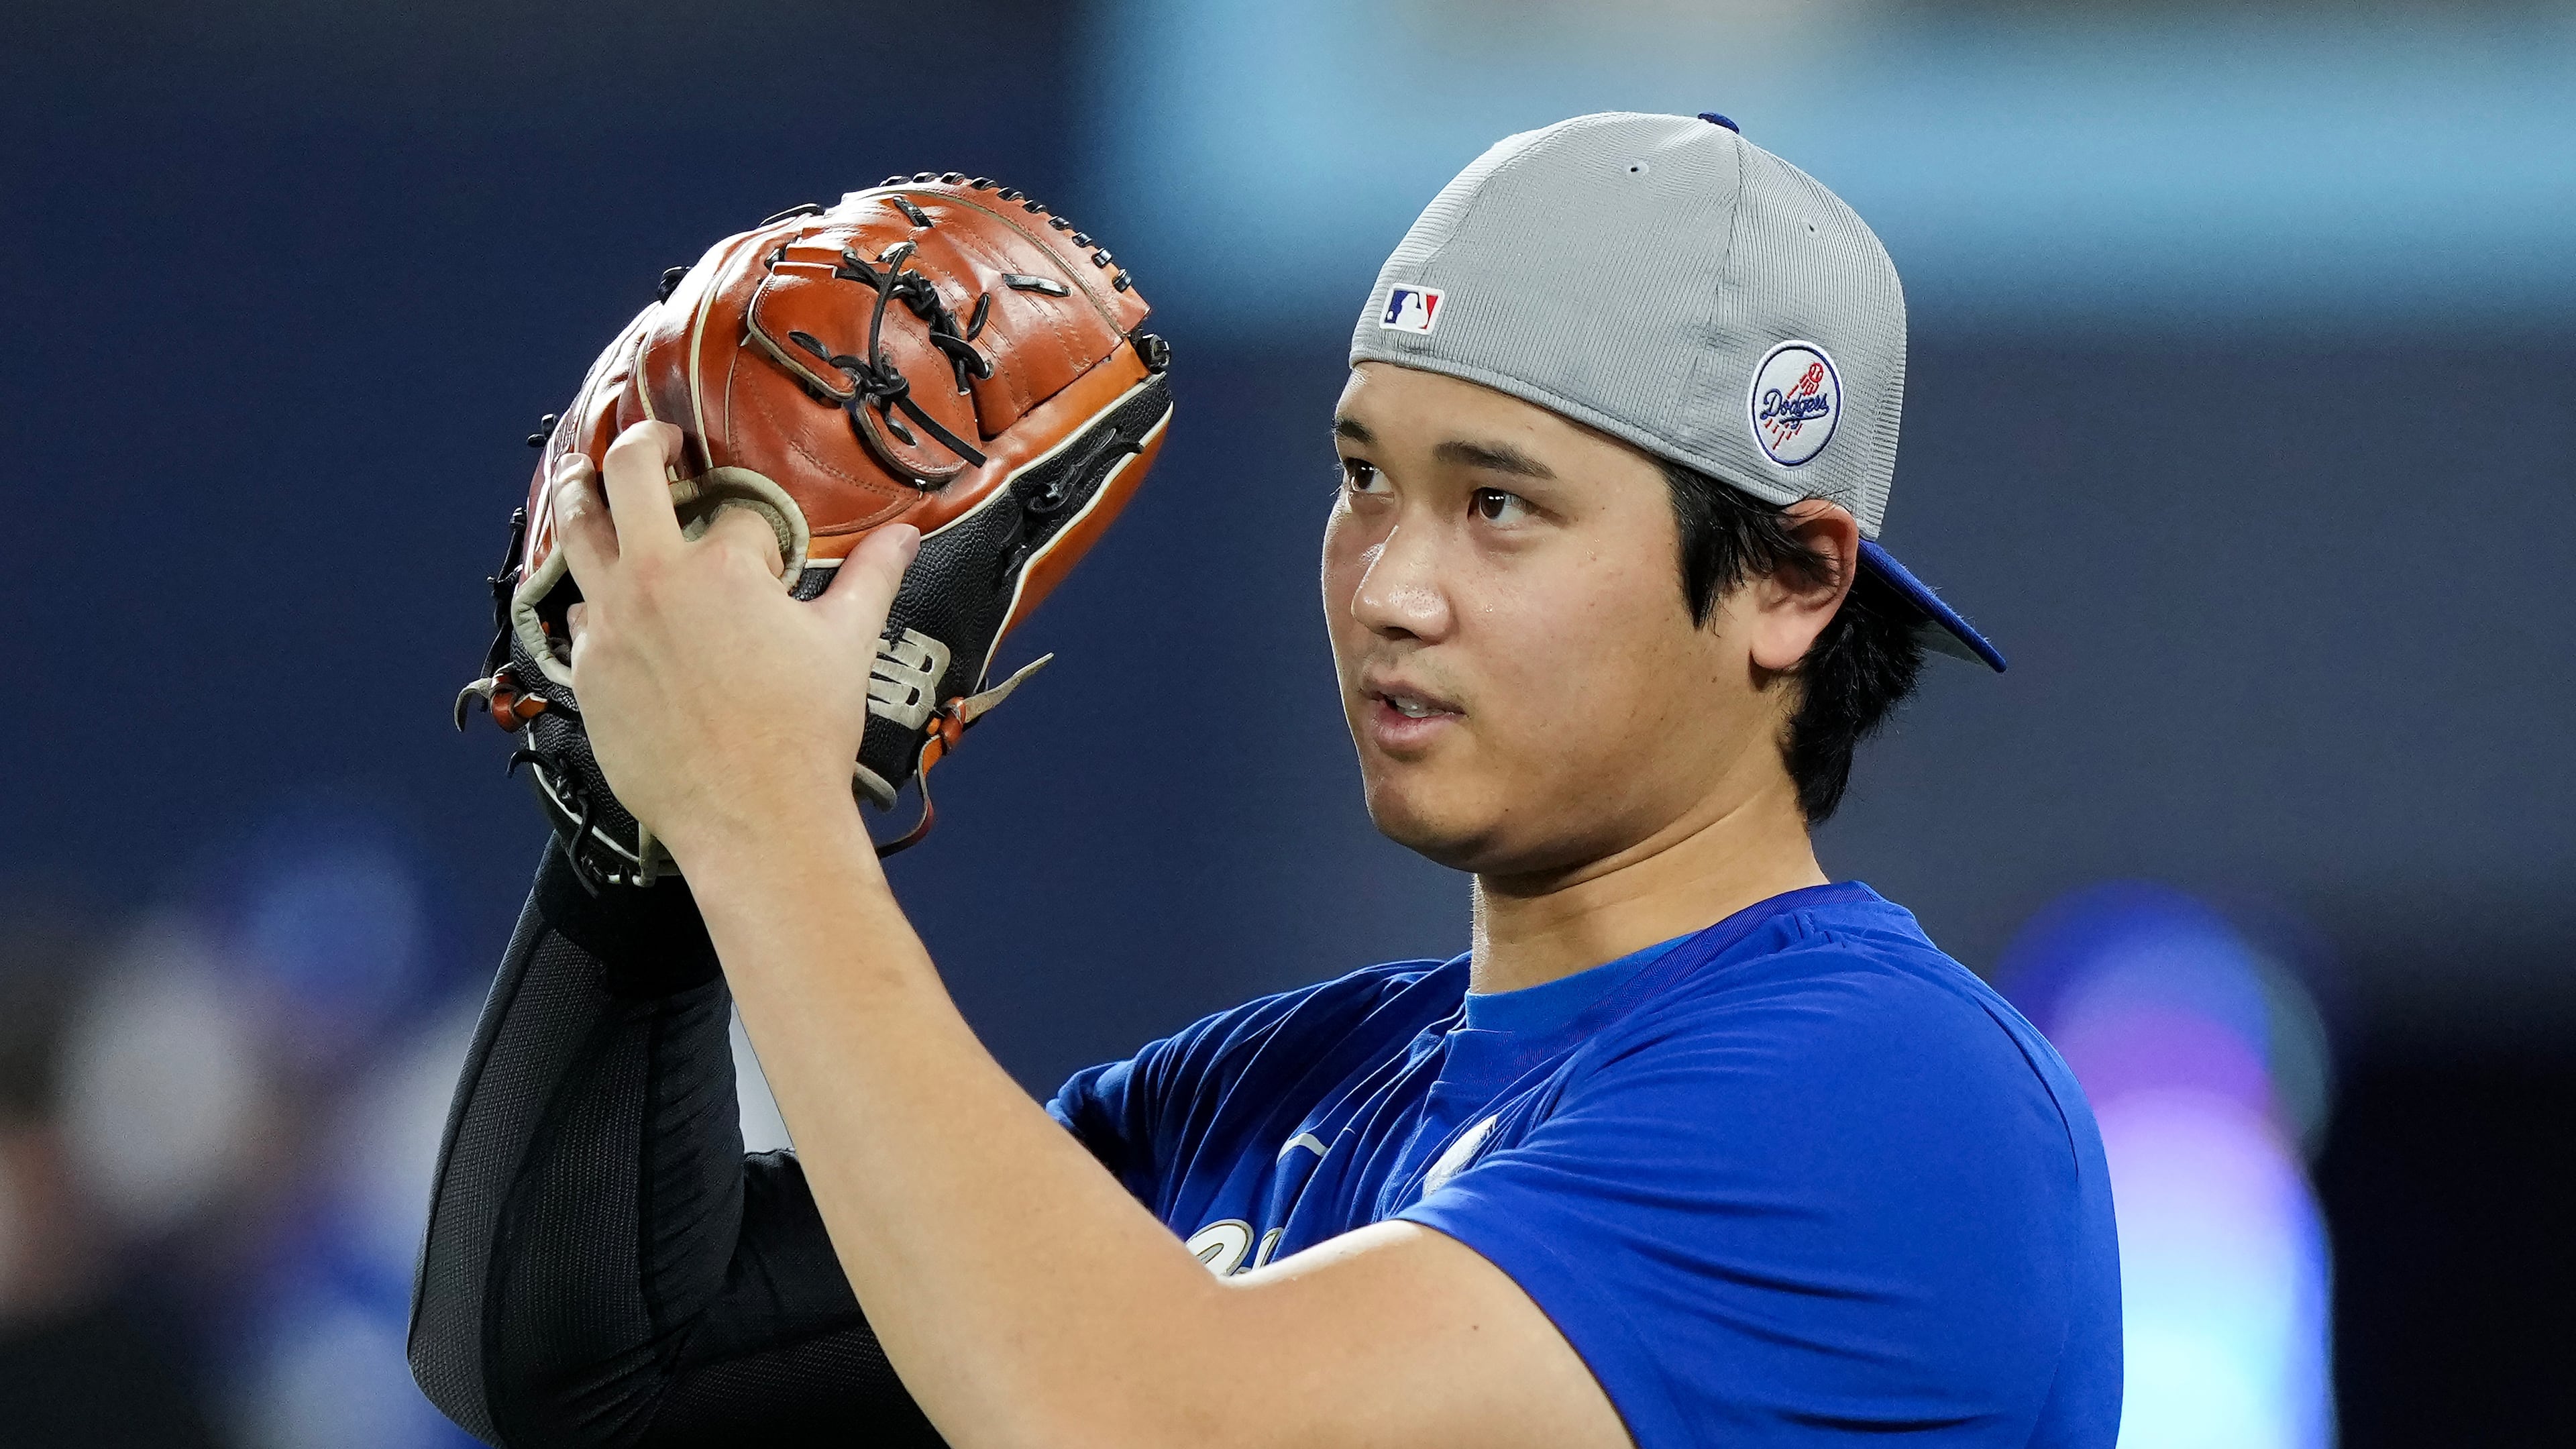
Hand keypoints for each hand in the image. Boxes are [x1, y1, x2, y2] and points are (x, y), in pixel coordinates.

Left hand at [551, 421, 920, 866]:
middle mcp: (653, 583)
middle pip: (627, 476)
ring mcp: (610, 628)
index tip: (773, 560)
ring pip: (574, 534)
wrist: (754, 819)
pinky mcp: (587, 674)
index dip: (762, 535)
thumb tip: (905, 535)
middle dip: (642, 444)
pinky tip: (601, 603)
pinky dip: (589, 600)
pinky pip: (575, 617)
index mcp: (721, 567)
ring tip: (580, 480)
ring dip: (579, 496)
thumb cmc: (804, 732)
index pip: (737, 514)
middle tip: (655, 438)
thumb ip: (870, 577)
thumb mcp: (847, 644)